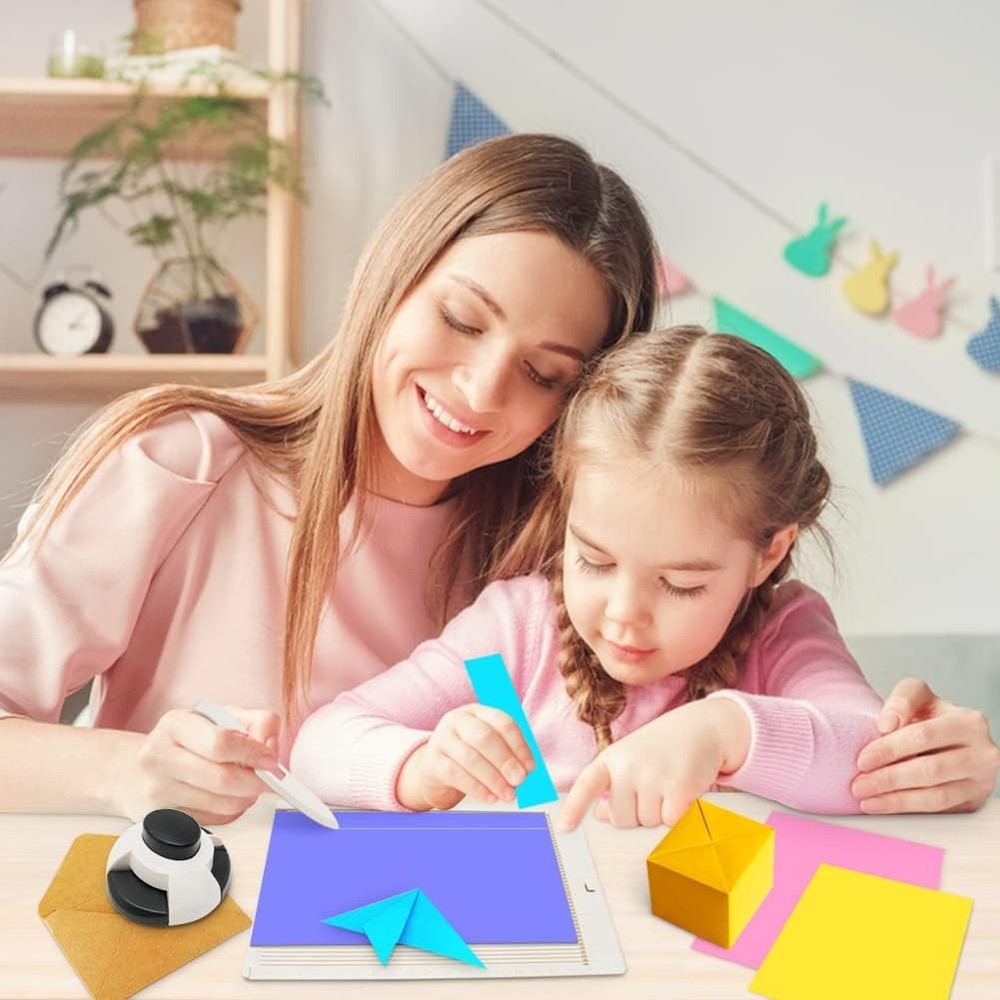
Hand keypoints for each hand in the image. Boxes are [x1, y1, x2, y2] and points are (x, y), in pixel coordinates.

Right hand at [111, 706, 280, 824]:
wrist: (141, 767)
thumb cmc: (189, 739)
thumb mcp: (223, 716)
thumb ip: (258, 723)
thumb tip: (271, 749)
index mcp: (175, 724)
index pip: (221, 743)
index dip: (253, 754)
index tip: (270, 760)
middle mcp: (158, 756)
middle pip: (221, 778)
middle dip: (253, 782)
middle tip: (265, 779)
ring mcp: (156, 790)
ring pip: (220, 804)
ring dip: (244, 799)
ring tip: (245, 787)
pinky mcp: (159, 819)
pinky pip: (211, 822)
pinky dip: (229, 812)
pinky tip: (225, 798)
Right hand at [395, 704, 534, 810]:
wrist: (434, 767)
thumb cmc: (469, 755)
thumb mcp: (487, 747)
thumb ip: (507, 754)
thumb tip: (526, 771)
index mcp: (478, 711)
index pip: (502, 722)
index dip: (519, 745)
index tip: (530, 767)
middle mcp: (458, 720)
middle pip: (484, 737)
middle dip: (505, 760)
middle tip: (519, 780)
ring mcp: (442, 738)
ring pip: (471, 758)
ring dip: (494, 779)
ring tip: (508, 794)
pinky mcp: (433, 761)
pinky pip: (457, 774)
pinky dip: (477, 788)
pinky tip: (490, 797)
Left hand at [558, 699, 748, 831]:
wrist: (702, 726)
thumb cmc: (662, 747)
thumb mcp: (631, 759)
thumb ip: (614, 786)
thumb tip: (600, 814)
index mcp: (611, 758)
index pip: (587, 784)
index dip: (575, 807)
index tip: (565, 828)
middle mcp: (627, 765)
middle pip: (622, 819)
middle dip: (638, 813)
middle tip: (653, 789)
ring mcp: (652, 775)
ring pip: (648, 822)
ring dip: (660, 813)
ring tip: (669, 785)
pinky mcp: (678, 786)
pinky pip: (671, 822)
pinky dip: (679, 815)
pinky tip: (683, 792)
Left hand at [852, 677, 999, 812]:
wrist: (951, 738)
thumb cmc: (930, 715)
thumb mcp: (918, 697)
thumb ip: (902, 701)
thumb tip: (887, 725)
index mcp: (969, 722)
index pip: (923, 736)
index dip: (889, 749)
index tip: (862, 760)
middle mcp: (982, 752)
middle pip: (930, 770)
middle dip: (888, 779)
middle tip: (859, 785)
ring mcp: (982, 780)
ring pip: (936, 796)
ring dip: (895, 800)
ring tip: (866, 799)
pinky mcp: (974, 801)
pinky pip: (939, 811)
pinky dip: (908, 810)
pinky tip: (885, 806)